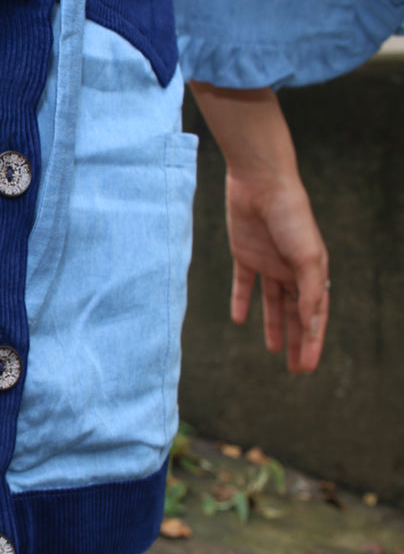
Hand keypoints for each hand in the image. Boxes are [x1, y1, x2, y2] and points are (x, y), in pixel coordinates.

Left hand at [189, 82, 328, 372]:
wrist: (260, 184)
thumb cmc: (291, 216)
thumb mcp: (306, 256)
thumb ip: (308, 291)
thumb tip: (311, 325)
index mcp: (312, 272)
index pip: (313, 315)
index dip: (311, 342)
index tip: (306, 367)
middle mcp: (291, 270)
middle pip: (295, 313)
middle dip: (296, 340)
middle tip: (295, 369)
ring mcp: (268, 263)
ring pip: (271, 303)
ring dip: (272, 326)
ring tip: (271, 350)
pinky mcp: (244, 254)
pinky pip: (243, 284)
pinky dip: (242, 302)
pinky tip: (240, 320)